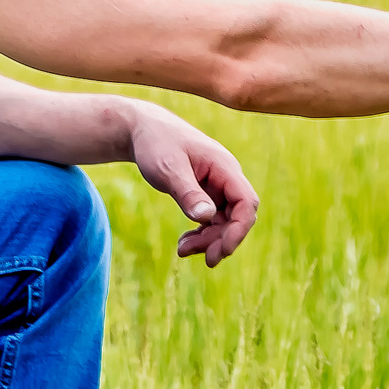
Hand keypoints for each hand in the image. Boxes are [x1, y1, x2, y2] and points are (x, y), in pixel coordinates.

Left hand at [126, 102, 260, 262]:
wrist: (142, 129)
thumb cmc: (156, 143)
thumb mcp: (169, 169)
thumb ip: (188, 193)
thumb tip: (207, 218)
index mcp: (224, 167)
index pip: (246, 202)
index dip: (239, 230)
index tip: (222, 251)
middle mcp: (225, 176)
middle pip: (237, 216)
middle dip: (222, 240)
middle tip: (204, 260)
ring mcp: (216, 185)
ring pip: (224, 221)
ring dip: (209, 239)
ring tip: (182, 250)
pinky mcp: (205, 191)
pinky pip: (211, 218)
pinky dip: (201, 233)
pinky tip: (185, 242)